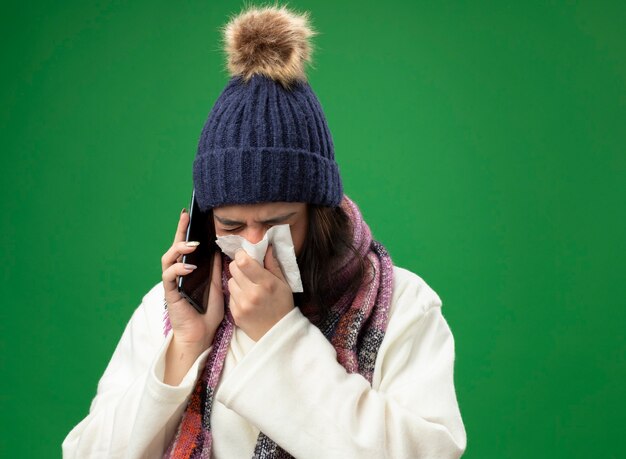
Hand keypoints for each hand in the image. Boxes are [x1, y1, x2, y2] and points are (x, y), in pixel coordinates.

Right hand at [161, 209, 223, 349]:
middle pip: (174, 248)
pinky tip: (188, 267)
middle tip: (186, 218)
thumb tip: (218, 250)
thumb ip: (215, 269)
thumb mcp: (217, 286)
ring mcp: (172, 283)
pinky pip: (169, 277)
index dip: (186, 230)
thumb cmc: (208, 314)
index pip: (186, 247)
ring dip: (179, 249)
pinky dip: (178, 269)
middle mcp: (178, 274)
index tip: (190, 214)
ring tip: (193, 246)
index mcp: (189, 271)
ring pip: (167, 258)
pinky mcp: (170, 293)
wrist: (202, 336)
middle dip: (179, 232)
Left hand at [228, 245, 293, 340]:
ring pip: (230, 281)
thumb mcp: (283, 283)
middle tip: (247, 270)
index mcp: (266, 283)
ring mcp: (242, 305)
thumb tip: (265, 246)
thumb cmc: (283, 305)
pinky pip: (230, 295)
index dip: (242, 255)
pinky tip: (247, 299)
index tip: (246, 256)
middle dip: (239, 266)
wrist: (278, 333)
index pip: (243, 261)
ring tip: (248, 287)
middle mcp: (252, 293)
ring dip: (237, 280)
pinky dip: (237, 294)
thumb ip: (272, 264)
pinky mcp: (235, 314)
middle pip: (233, 268)